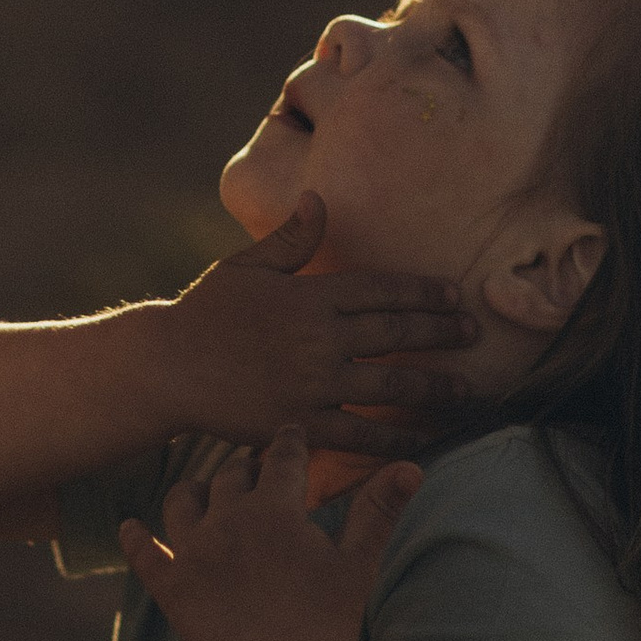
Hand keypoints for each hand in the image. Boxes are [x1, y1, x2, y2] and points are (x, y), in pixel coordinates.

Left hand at [120, 428, 419, 640]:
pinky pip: (143, 554)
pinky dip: (134, 538)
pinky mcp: (170, 587)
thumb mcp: (357, 561)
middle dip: (244, 468)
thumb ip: (380, 508)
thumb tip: (414, 464)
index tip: (288, 432)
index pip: (281, 458)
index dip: (287, 442)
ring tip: (202, 493)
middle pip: (229, 475)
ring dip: (194, 493)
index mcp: (274, 507)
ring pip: (182, 501)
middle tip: (252, 469)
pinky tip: (128, 526)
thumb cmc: (329, 622)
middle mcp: (226, 520)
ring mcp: (193, 552)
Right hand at [156, 196, 475, 455]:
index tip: (454, 295)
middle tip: (474, 334)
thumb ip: (289, 239)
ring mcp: (312, 382)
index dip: (423, 292)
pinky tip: (422, 441)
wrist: (166, 368)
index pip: (382, 289)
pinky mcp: (301, 422)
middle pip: (397, 334)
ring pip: (390, 386)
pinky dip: (395, 439)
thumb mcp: (245, 267)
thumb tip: (319, 198)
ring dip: (435, 388)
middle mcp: (318, 337)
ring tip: (466, 390)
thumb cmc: (204, 313)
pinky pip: (360, 434)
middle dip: (441, 333)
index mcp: (309, 295)